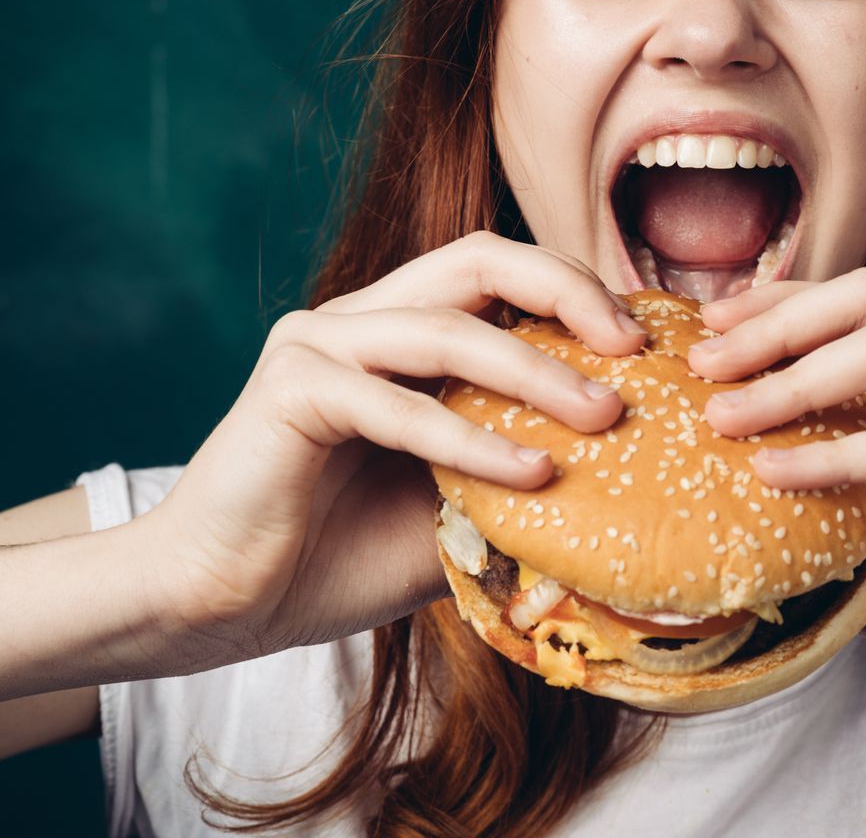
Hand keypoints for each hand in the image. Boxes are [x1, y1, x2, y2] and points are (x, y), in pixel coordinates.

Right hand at [128, 231, 647, 667]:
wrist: (220, 608)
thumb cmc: (336, 560)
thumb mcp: (455, 511)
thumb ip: (519, 477)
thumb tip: (628, 483)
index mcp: (398, 333)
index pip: (499, 275)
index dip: (575, 292)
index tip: (645, 346)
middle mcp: (358, 320)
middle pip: (478, 258)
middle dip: (567, 289)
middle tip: (632, 346)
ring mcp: (318, 344)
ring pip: (448, 327)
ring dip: (537, 371)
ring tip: (604, 415)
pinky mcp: (291, 388)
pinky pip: (398, 403)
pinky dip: (471, 437)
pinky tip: (531, 474)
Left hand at [688, 268, 865, 744]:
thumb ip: (826, 505)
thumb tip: (729, 497)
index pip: (865, 304)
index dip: (784, 304)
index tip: (711, 327)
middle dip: (778, 320)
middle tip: (704, 360)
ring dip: (792, 377)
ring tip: (723, 415)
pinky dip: (835, 453)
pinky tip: (774, 474)